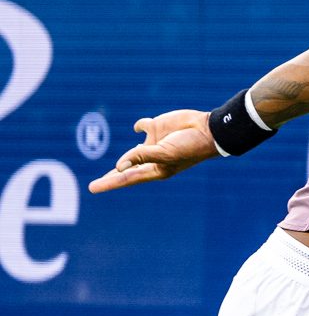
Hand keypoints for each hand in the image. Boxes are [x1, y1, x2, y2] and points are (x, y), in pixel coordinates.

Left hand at [87, 109, 219, 193]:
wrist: (208, 128)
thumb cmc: (190, 146)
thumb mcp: (165, 153)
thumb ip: (141, 157)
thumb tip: (118, 165)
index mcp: (156, 169)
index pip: (127, 177)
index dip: (109, 183)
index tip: (92, 188)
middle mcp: (153, 158)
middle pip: (128, 169)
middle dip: (114, 176)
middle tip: (97, 184)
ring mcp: (154, 143)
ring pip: (133, 150)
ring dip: (127, 156)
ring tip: (116, 169)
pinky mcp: (157, 128)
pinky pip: (142, 128)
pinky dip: (139, 127)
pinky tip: (139, 128)